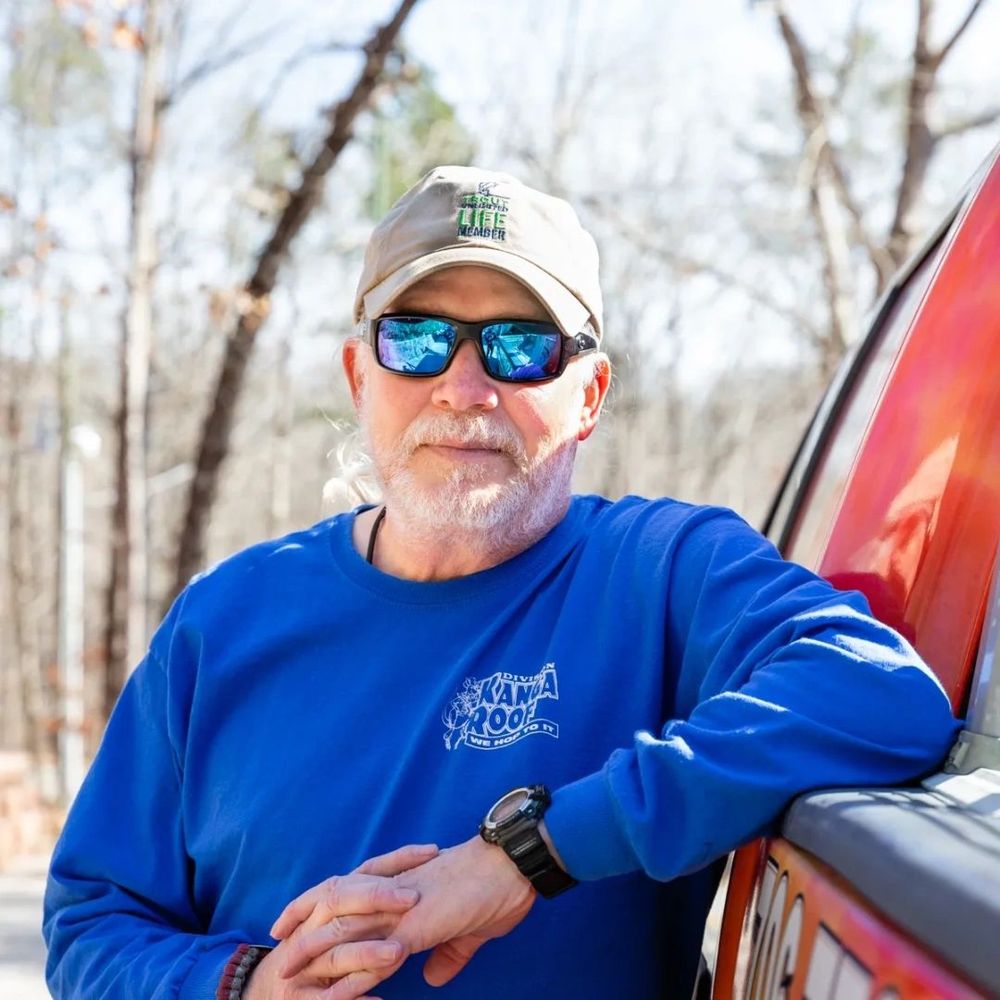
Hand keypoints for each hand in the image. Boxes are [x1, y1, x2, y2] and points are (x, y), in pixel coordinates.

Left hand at [285, 836, 535, 999]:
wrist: (512, 865)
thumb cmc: (497, 887)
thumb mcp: (468, 925)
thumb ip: (448, 951)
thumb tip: (434, 975)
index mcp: (403, 886)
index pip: (349, 890)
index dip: (318, 904)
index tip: (295, 920)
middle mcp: (393, 894)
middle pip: (333, 906)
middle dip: (301, 927)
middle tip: (275, 947)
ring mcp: (399, 912)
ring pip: (343, 934)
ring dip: (313, 960)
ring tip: (288, 981)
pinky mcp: (413, 930)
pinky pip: (372, 961)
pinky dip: (349, 984)